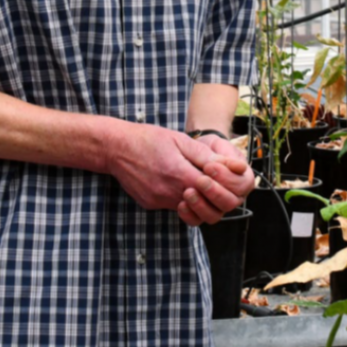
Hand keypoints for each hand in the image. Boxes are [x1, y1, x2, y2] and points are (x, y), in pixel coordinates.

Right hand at [105, 122, 251, 225]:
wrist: (115, 147)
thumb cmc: (148, 138)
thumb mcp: (180, 140)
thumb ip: (205, 156)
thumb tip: (230, 167)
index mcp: (180, 174)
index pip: (214, 191)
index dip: (222, 184)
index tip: (219, 173)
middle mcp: (170, 193)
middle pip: (204, 207)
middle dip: (212, 196)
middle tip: (210, 181)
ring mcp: (158, 201)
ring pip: (189, 208)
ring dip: (196, 198)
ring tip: (192, 180)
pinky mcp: (150, 204)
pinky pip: (171, 205)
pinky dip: (178, 196)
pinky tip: (172, 180)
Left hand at [177, 133, 254, 226]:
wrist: (192, 152)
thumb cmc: (208, 148)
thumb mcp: (216, 145)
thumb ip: (224, 156)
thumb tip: (238, 167)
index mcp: (242, 177)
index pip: (243, 184)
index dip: (227, 178)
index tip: (209, 167)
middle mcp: (233, 195)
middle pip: (231, 203)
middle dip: (215, 192)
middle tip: (200, 180)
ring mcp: (218, 206)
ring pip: (215, 215)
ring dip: (201, 206)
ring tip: (188, 192)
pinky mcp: (202, 212)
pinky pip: (198, 221)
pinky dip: (189, 215)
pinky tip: (181, 204)